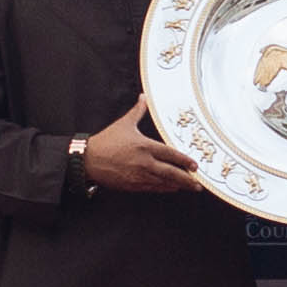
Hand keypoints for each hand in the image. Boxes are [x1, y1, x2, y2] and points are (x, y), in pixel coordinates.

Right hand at [79, 100, 200, 192]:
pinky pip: (152, 188)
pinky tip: (171, 188)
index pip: (171, 154)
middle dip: (186, 179)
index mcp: (145, 146)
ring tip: (189, 187)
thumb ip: (138, 111)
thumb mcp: (124, 124)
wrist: (89, 160)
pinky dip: (163, 189)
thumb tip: (143, 97)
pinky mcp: (132, 185)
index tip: (194, 165)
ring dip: (177, 185)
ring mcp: (139, 175)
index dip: (184, 160)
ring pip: (163, 183)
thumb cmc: (106, 141)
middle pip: (171, 173)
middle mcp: (144, 162)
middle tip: (198, 183)